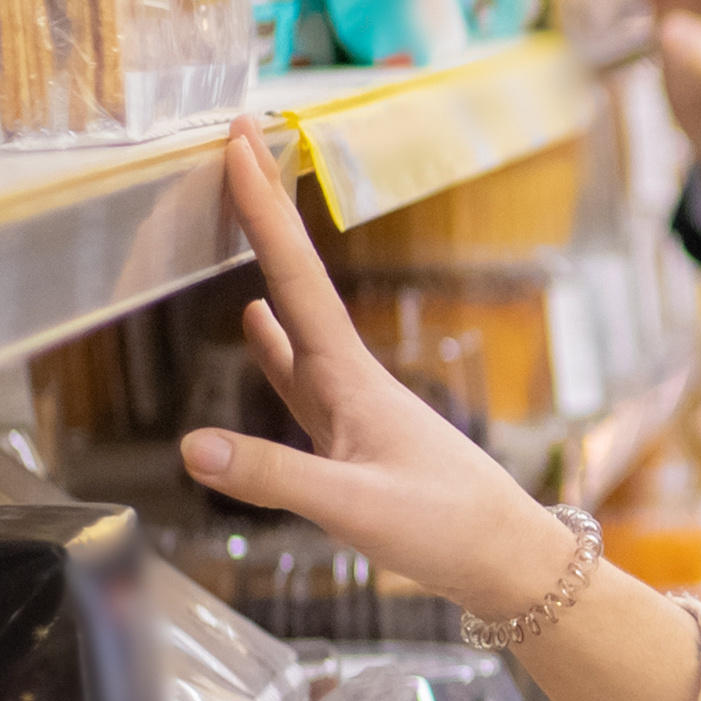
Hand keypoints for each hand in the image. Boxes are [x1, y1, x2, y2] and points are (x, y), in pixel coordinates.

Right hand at [178, 123, 575, 618]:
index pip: (295, 277)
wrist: (508, 560)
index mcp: (351, 379)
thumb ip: (272, 476)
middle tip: (238, 147)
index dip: (263, 208)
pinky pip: (301, 377)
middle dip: (263, 214)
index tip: (240, 140)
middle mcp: (352, 378)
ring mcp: (355, 406)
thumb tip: (191, 445)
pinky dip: (274, 349)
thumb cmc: (445, 530)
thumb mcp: (353, 506)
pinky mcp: (356, 439)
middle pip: (295, 280)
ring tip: (237, 224)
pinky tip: (257, 330)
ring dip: (266, 271)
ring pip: (298, 322)